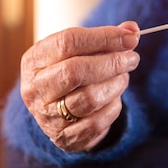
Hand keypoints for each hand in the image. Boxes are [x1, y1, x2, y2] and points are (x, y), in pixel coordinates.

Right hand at [20, 22, 139, 151]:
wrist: (57, 112)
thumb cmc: (72, 71)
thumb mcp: (81, 50)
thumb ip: (106, 38)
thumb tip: (133, 30)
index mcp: (34, 60)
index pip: (68, 42)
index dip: (104, 38)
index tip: (130, 38)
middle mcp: (35, 89)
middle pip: (75, 71)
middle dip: (112, 63)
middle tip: (132, 59)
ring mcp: (47, 116)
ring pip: (89, 98)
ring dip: (115, 85)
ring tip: (124, 77)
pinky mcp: (64, 137)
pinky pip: (96, 122)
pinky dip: (113, 107)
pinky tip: (115, 97)